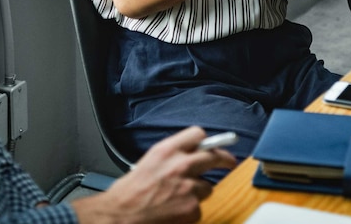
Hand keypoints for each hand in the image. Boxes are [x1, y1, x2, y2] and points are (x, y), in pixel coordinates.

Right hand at [70, 126, 236, 223]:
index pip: (197, 134)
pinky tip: (175, 211)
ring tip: (179, 198)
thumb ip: (171, 156)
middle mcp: (180, 165)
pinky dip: (190, 210)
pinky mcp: (192, 208)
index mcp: (167, 150)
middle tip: (229, 162)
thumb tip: (189, 154)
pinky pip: (199, 207)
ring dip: (198, 191)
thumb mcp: (149, 162)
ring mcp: (189, 187)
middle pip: (214, 156)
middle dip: (225, 159)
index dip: (206, 141)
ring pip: (208, 187)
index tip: (214, 145)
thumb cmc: (129, 192)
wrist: (121, 215)